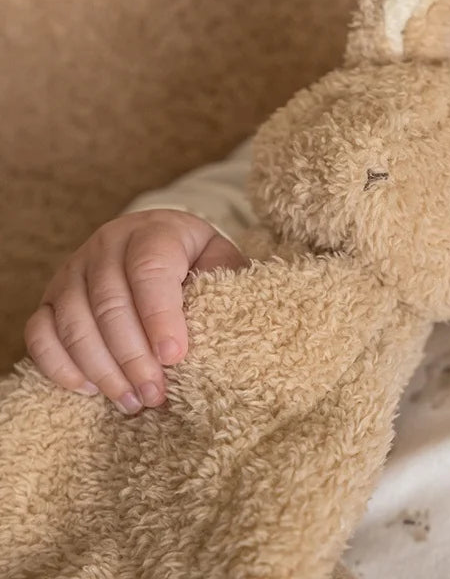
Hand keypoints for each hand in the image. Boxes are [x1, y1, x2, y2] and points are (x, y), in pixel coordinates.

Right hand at [24, 209, 247, 413]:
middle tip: (156, 394)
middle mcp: (108, 244)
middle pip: (110, 302)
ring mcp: (74, 270)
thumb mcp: (221, 261)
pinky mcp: (51, 297)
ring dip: (102, 369)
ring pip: (73, 322)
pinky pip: (40, 333)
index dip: (160, 315)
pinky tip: (92, 390)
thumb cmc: (198, 259)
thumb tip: (223, 329)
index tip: (175, 356)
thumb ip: (225, 285)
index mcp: (154, 231)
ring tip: (133, 402)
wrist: (162, 241)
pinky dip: (61, 366)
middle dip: (133, 356)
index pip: (150, 269)